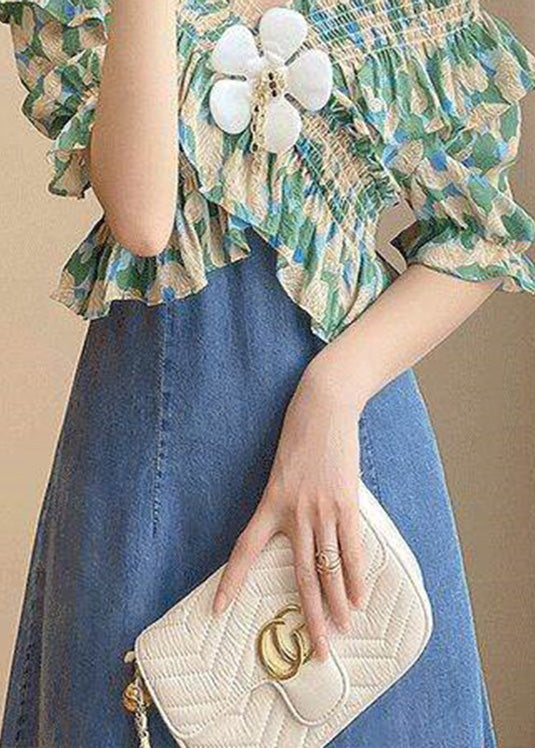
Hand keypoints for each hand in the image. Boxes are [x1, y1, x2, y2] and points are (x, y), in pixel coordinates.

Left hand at [211, 361, 364, 660]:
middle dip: (310, 617)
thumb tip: (303, 532)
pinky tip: (360, 598)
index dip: (231, 581)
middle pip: (300, 576)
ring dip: (337, 604)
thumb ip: (288, 502)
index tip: (218, 608)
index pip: (245, 550)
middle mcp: (293, 513)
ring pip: (328, 568)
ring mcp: (321, 510)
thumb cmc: (300, 436)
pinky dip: (357, 575)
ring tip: (342, 631)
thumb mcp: (282, 470)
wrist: (322, 407)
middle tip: (317, 650)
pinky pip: (352, 548)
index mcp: (269, 504)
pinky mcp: (345, 503)